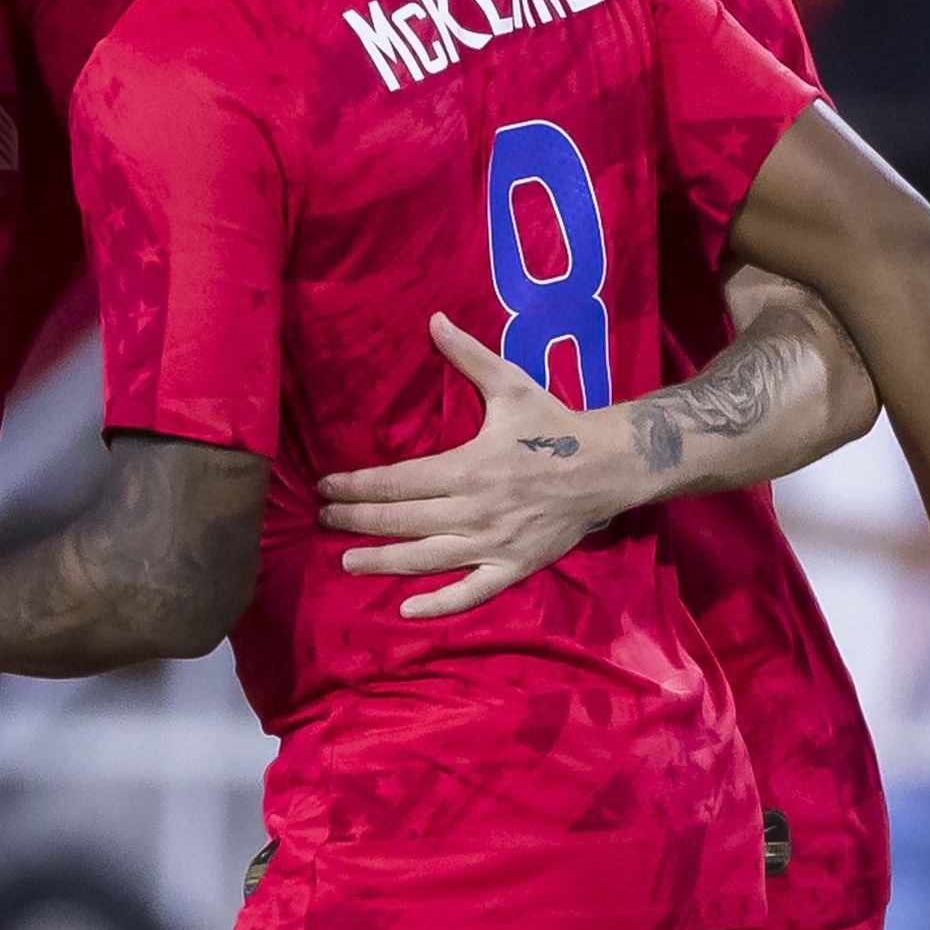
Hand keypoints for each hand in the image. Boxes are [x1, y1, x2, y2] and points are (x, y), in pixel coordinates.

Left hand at [318, 313, 636, 618]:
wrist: (607, 467)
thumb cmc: (554, 426)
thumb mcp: (511, 384)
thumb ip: (467, 356)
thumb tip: (434, 318)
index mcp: (467, 467)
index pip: (396, 481)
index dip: (355, 485)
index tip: (325, 485)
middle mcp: (474, 510)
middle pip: (400, 520)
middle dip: (356, 520)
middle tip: (323, 519)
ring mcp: (493, 543)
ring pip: (425, 558)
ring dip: (381, 561)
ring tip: (346, 561)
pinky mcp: (513, 567)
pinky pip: (470, 592)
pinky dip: (438, 605)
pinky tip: (405, 611)